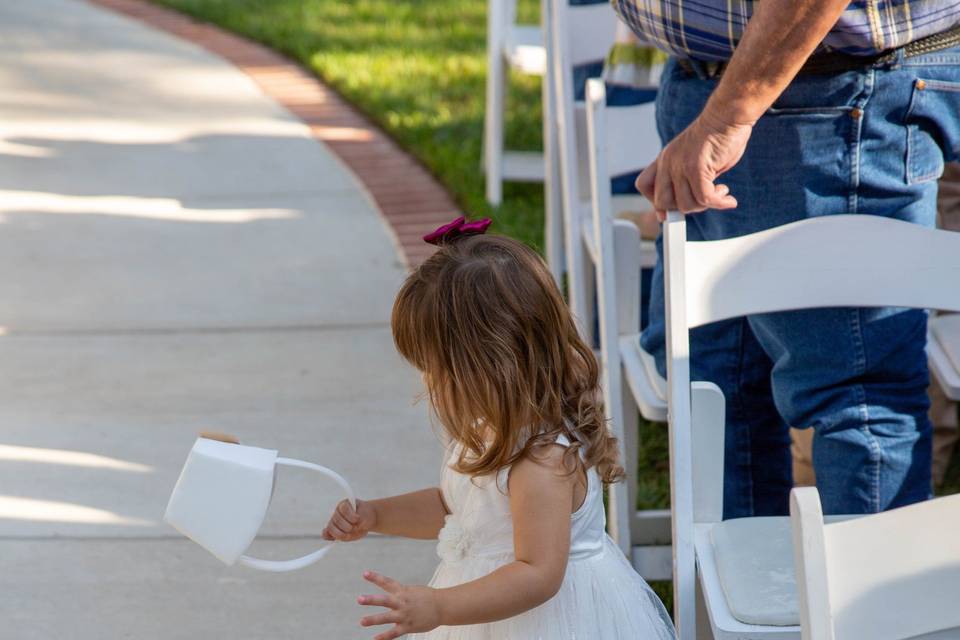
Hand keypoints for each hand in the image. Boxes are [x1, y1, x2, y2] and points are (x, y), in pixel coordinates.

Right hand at [322, 499, 376, 541]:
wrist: (365, 520)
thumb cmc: (365, 516)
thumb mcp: (366, 516)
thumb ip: (361, 520)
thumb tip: (355, 527)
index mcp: (345, 504)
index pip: (344, 509)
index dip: (350, 515)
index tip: (357, 519)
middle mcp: (337, 512)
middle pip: (337, 520)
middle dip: (347, 527)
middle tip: (355, 528)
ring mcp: (334, 521)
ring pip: (331, 528)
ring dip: (340, 534)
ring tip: (348, 535)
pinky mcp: (333, 531)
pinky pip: (326, 534)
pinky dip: (329, 537)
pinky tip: (334, 539)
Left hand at [358, 571, 440, 639]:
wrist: (442, 606)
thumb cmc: (426, 597)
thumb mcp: (412, 590)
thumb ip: (399, 593)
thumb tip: (388, 594)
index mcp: (403, 591)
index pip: (387, 582)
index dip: (375, 578)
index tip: (364, 573)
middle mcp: (402, 602)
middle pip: (385, 600)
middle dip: (371, 600)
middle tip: (359, 599)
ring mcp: (405, 615)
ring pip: (387, 617)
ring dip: (374, 619)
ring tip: (362, 621)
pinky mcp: (408, 626)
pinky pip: (394, 633)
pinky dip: (384, 636)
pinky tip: (375, 639)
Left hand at [636, 106, 753, 218]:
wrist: (728, 115)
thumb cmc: (716, 136)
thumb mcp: (693, 160)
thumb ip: (686, 180)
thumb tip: (683, 206)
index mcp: (665, 159)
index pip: (643, 185)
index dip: (655, 201)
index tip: (672, 209)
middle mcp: (668, 163)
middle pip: (662, 202)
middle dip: (684, 208)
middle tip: (703, 200)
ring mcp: (681, 166)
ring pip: (686, 205)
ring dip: (706, 205)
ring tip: (720, 192)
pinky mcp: (697, 168)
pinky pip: (705, 198)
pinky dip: (719, 203)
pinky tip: (728, 200)